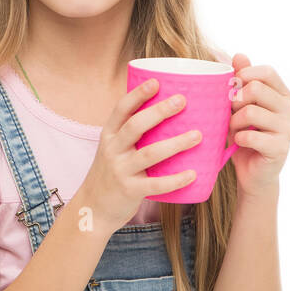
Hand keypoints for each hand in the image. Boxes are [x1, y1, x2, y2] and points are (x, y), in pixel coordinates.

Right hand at [81, 77, 203, 232]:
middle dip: (159, 111)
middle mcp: (112, 150)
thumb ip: (132, 134)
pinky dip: (175, 180)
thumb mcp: (113, 149)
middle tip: (182, 100)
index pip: (121, 109)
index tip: (156, 82)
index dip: (138, 94)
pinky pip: (155, 184)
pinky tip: (192, 174)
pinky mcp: (129, 191)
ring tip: (197, 135)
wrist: (92, 208)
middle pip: (135, 126)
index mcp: (109, 135)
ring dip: (175, 143)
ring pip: (149, 154)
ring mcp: (120, 170)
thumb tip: (168, 113)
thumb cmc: (111, 174)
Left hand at [225, 54, 289, 196]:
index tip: (231, 90)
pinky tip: (239, 142)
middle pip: (256, 89)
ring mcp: (288, 129)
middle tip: (230, 114)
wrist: (252, 174)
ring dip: (233, 122)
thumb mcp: (239, 106)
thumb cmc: (244, 135)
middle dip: (235, 101)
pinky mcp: (281, 148)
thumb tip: (237, 54)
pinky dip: (238, 138)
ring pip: (250, 112)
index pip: (266, 72)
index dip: (244, 76)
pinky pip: (251, 135)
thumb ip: (241, 80)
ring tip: (233, 130)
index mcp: (283, 95)